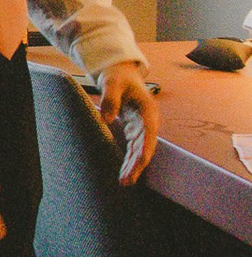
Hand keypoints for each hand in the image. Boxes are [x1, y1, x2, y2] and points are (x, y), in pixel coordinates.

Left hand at [98, 62, 159, 183]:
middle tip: (127, 180)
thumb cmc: (117, 77)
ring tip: (125, 182)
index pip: (149, 133)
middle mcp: (148, 121)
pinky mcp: (134, 129)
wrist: (121, 74)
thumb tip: (107, 119)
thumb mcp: (112, 82)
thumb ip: (110, 98)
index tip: (140, 161)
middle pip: (145, 146)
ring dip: (133, 166)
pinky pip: (133, 148)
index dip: (145, 148)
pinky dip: (129, 159)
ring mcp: (142, 126)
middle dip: (138, 164)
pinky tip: (124, 172)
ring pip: (140, 150)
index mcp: (148, 109)